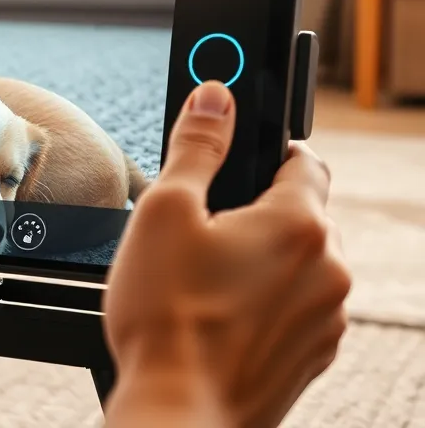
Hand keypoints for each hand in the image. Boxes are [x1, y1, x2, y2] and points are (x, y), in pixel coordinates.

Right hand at [104, 81, 351, 427]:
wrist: (178, 412)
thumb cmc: (167, 318)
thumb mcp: (164, 211)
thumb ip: (197, 146)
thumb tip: (216, 96)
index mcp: (299, 224)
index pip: (304, 158)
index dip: (266, 151)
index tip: (235, 160)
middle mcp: (330, 271)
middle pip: (301, 216)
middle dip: (255, 215)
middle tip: (199, 233)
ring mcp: (326, 320)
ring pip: (297, 266)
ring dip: (261, 263)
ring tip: (200, 283)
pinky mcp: (311, 357)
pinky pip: (293, 310)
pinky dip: (263, 306)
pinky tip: (214, 318)